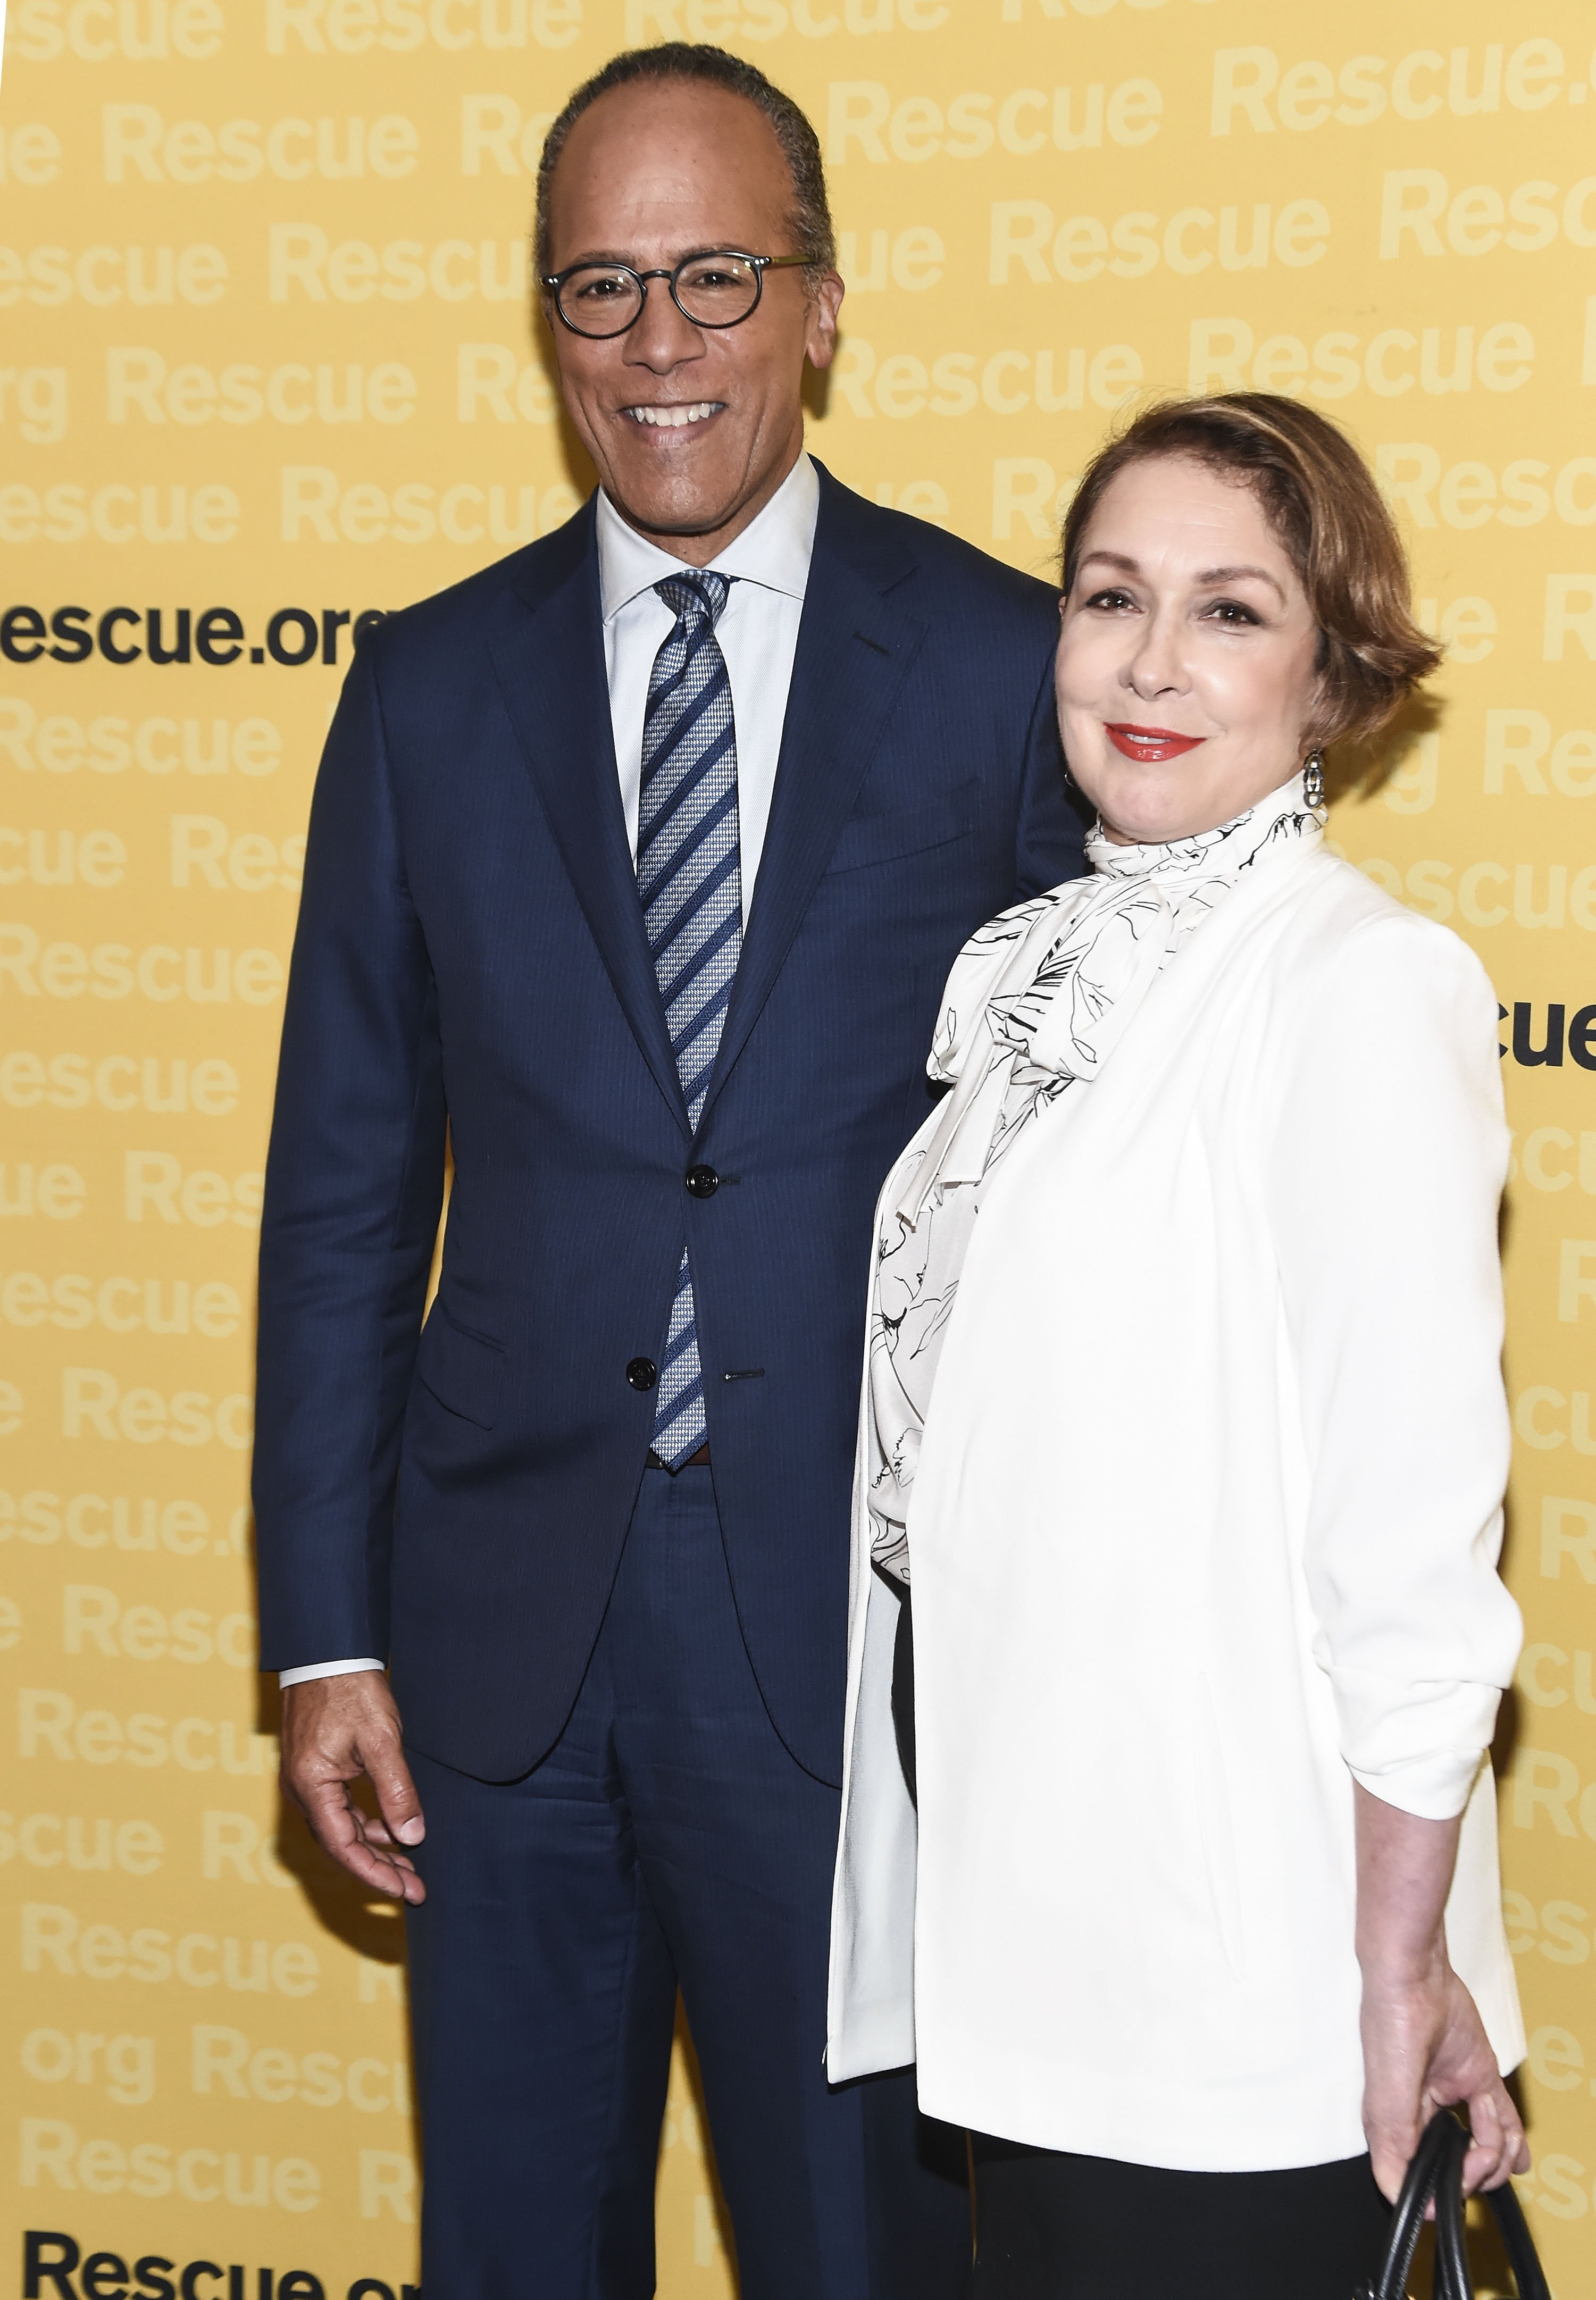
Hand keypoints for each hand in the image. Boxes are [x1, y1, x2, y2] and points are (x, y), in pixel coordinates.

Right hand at [280, 1672, 425, 1904]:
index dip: (374, 1873)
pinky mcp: (316, 1769)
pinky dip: (365, 1823)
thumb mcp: (381, 1741)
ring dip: (373, 1847)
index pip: (343, 1846)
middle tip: (413, 1888)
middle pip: (340, 1844)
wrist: (328, 1652)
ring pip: (341, 1828)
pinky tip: (389, 1828)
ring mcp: (307, 1780)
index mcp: (312, 1785)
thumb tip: (412, 1837)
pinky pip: (339, 1809)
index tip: (403, 1891)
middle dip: (378, 1868)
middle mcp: (302, 1789)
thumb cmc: (352, 1690)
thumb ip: (396, 1791)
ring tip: (408, 1864)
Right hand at [1359, 1956, 1527, 2202]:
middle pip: (1459, 2169)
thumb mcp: (1386, 2101)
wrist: (1416, 1979)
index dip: (1440, 2194)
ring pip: (1487, 2149)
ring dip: (1497, 2149)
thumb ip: (1395, 2149)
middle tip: (1478, 2152)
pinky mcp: (1477, 2077)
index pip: (1419, 2180)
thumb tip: (1407, 2200)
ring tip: (1486, 2122)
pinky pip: (1503, 2119)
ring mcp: (1453, 2095)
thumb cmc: (1389, 2030)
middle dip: (1476, 2171)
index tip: (1454, 2188)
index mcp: (1395, 2126)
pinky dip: (1513, 2138)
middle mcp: (1423, 2116)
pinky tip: (1515, 2150)